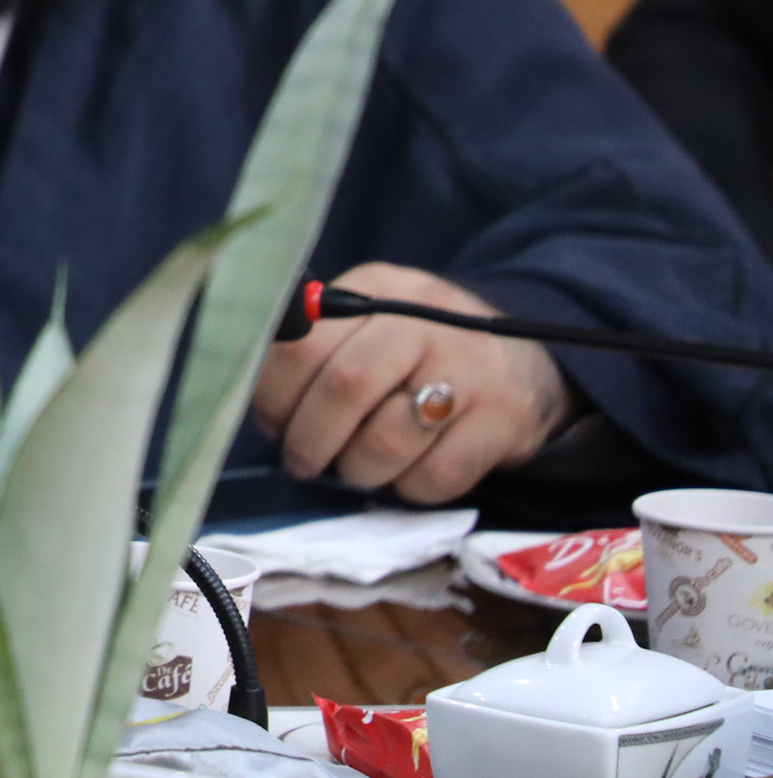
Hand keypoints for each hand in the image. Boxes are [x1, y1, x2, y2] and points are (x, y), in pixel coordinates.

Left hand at [252, 262, 571, 501]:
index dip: (275, 392)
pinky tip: (404, 475)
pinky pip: (436, 476)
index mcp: (379, 289)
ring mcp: (470, 371)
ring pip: (387, 441)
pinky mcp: (503, 421)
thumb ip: (316, 344)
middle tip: (301, 461)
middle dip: (309, 438)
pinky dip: (408, 488)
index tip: (271, 422)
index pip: (305, 341)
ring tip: (356, 467)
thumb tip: (254, 392)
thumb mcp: (370, 321)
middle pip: (344, 386)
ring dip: (358, 469)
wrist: (523, 365)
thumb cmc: (420, 350)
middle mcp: (426, 321)